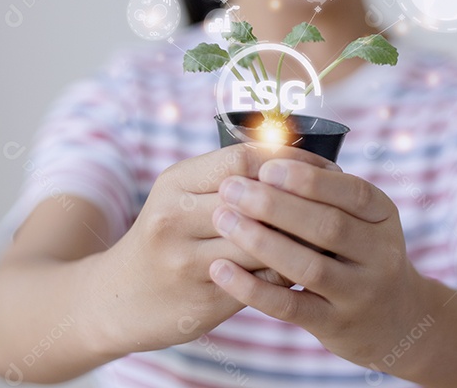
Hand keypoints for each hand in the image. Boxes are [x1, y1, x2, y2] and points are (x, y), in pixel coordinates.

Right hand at [93, 144, 339, 352]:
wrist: (119, 297)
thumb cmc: (168, 235)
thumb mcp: (182, 193)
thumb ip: (230, 176)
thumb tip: (297, 156)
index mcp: (175, 182)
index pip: (244, 159)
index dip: (290, 161)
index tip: (322, 166)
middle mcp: (175, 218)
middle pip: (256, 200)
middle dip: (302, 200)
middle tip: (337, 200)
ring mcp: (186, 262)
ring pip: (263, 243)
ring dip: (301, 238)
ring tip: (330, 231)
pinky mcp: (202, 300)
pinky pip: (260, 281)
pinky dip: (287, 270)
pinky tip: (305, 264)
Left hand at [208, 157, 430, 365]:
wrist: (394, 320)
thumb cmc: (359, 254)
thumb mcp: (362, 219)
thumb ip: (325, 192)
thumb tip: (266, 153)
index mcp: (384, 216)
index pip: (352, 192)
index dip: (309, 180)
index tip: (266, 166)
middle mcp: (380, 254)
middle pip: (327, 226)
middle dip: (275, 205)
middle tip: (232, 189)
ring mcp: (359, 293)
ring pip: (309, 266)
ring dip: (262, 241)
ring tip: (223, 220)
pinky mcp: (335, 324)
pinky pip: (290, 306)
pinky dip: (253, 288)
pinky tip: (221, 270)